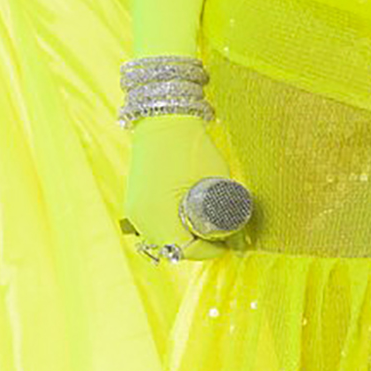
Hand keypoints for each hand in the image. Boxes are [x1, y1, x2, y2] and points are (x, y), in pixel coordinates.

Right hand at [125, 113, 236, 259]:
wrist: (164, 119)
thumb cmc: (191, 147)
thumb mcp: (215, 178)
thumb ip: (223, 204)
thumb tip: (236, 222)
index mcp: (160, 217)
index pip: (187, 250)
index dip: (210, 251)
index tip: (227, 245)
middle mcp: (142, 218)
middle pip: (171, 248)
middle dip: (195, 248)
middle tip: (218, 239)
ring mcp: (134, 210)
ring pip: (159, 238)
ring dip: (180, 238)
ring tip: (202, 230)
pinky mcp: (134, 201)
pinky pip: (151, 225)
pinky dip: (167, 227)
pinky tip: (182, 221)